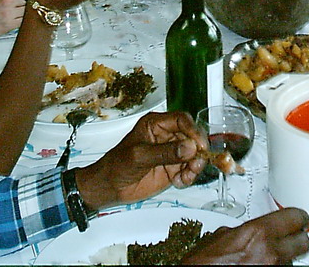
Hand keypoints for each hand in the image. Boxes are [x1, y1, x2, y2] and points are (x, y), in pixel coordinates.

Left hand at [75, 111, 206, 209]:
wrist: (109, 187)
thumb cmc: (117, 165)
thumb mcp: (140, 156)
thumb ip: (165, 152)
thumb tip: (190, 147)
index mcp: (156, 124)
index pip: (182, 120)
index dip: (193, 131)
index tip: (199, 145)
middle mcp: (167, 136)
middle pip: (193, 137)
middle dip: (198, 150)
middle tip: (196, 164)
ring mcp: (171, 152)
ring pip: (195, 154)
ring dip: (196, 165)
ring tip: (187, 176)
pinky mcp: (173, 168)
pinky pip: (190, 169)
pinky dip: (190, 176)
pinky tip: (180, 182)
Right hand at [187, 208, 308, 263]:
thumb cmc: (202, 265)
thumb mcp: (218, 238)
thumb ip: (241, 231)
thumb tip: (248, 231)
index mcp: (258, 233)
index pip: (296, 217)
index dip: (297, 218)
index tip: (297, 219)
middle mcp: (271, 253)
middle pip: (303, 242)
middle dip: (296, 239)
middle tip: (290, 237)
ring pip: (291, 260)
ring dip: (283, 257)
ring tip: (264, 258)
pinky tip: (261, 266)